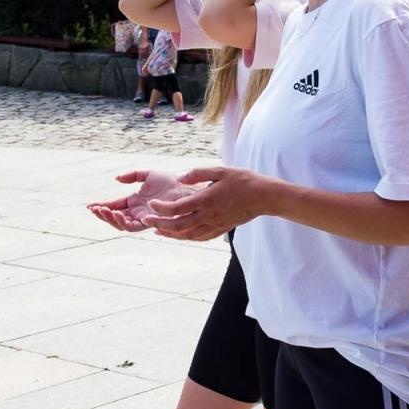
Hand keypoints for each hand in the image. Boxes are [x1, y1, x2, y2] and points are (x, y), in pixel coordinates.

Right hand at [86, 169, 197, 232]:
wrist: (184, 187)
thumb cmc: (170, 181)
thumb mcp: (147, 175)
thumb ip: (132, 175)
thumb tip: (116, 179)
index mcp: (134, 202)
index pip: (115, 206)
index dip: (102, 206)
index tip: (90, 205)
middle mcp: (138, 212)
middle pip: (116, 218)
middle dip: (103, 215)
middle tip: (94, 210)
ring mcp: (144, 218)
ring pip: (123, 224)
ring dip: (111, 219)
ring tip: (104, 211)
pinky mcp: (151, 222)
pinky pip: (135, 226)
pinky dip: (124, 222)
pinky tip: (118, 214)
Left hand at [142, 165, 273, 241]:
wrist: (262, 197)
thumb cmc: (242, 180)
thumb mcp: (220, 170)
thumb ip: (198, 173)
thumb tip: (180, 177)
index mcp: (206, 200)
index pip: (177, 208)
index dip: (160, 207)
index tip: (151, 203)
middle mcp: (208, 215)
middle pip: (178, 225)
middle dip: (159, 224)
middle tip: (145, 220)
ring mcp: (214, 225)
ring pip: (186, 235)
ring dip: (169, 233)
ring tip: (157, 230)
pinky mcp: (220, 229)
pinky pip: (198, 237)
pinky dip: (185, 237)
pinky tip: (177, 234)